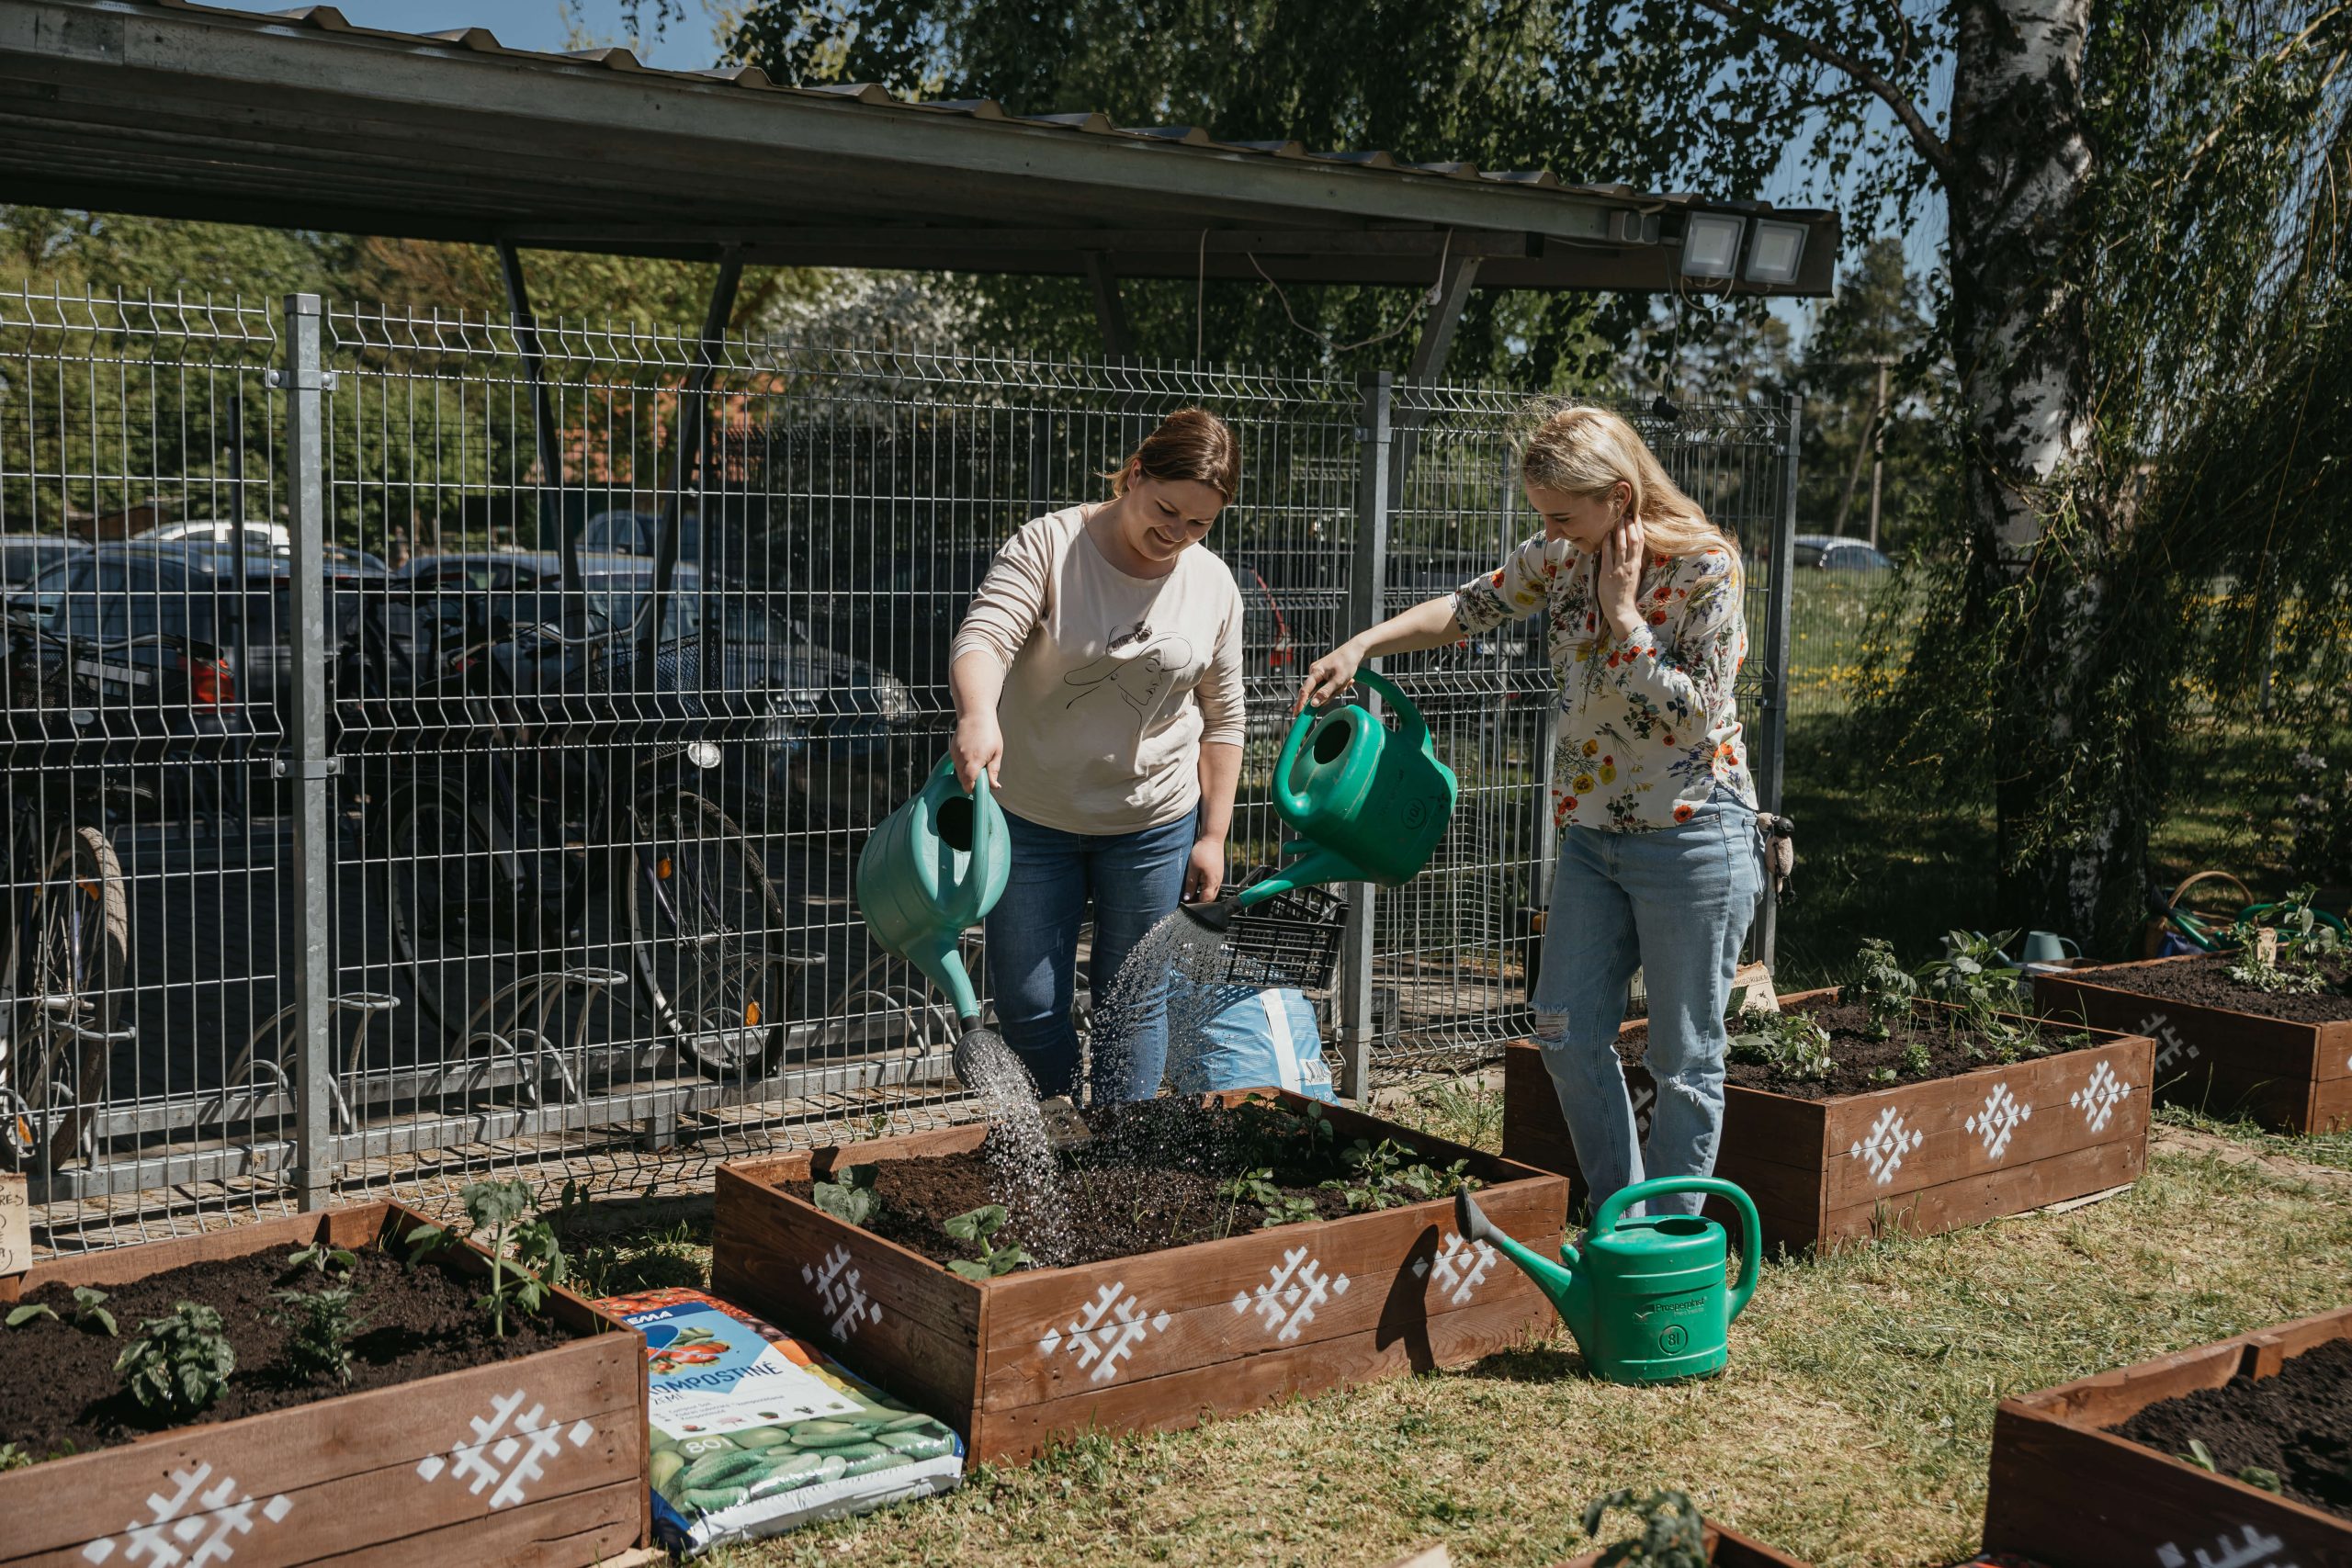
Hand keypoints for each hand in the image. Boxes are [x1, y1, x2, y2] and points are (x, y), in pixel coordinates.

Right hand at [950, 712, 1002, 790]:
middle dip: (971, 782)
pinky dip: (962, 765)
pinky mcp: (951, 750)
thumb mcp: (997, 752)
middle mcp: (962, 759)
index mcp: (975, 760)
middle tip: (982, 774)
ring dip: (967, 773)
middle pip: (962, 780)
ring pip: (958, 773)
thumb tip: (995, 786)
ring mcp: (955, 754)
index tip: (980, 788)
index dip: (974, 789)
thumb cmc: (990, 732)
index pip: (969, 784)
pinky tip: (971, 755)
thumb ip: (994, 771)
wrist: (975, 715)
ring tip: (978, 760)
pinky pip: (956, 764)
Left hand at [1183, 836, 1226, 904]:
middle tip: (1188, 899)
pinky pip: (1213, 885)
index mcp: (1211, 882)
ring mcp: (1219, 877)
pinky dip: (1206, 887)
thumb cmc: (1202, 852)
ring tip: (1192, 892)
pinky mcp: (1218, 872)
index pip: (1205, 900)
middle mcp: (1217, 882)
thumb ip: (1190, 885)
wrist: (1212, 839)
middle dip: (1200, 901)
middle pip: (1210, 898)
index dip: (1195, 904)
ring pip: (1212, 892)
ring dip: (1203, 894)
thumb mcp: (1193, 869)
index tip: (1186, 903)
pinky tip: (1198, 883)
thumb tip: (1187, 898)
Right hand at [1294, 638, 1364, 714]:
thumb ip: (1325, 693)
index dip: (1301, 703)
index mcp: (1315, 672)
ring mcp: (1319, 673)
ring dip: (1337, 689)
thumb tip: (1313, 704)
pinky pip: (1329, 686)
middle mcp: (1314, 672)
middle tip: (1344, 685)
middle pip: (1317, 692)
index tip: (1296, 714)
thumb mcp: (1339, 680)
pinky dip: (1338, 686)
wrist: (1355, 650)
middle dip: (1331, 694)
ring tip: (1347, 680)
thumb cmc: (1347, 662)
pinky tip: (1347, 679)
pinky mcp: (1324, 674)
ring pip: (1325, 690)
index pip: (1305, 690)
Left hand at [1599, 515, 1647, 639]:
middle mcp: (1630, 565)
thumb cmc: (1625, 594)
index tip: (1636, 517)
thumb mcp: (1633, 576)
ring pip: (1622, 546)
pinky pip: (1608, 555)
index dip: (1639, 528)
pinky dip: (1607, 543)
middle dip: (1630, 526)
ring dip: (1620, 531)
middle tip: (1626, 513)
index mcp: (1637, 565)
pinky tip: (1605, 534)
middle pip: (1633, 541)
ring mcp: (1619, 569)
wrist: (1621, 610)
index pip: (1641, 542)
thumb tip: (1630, 550)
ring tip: (1618, 519)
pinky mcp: (1608, 574)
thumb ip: (1632, 563)